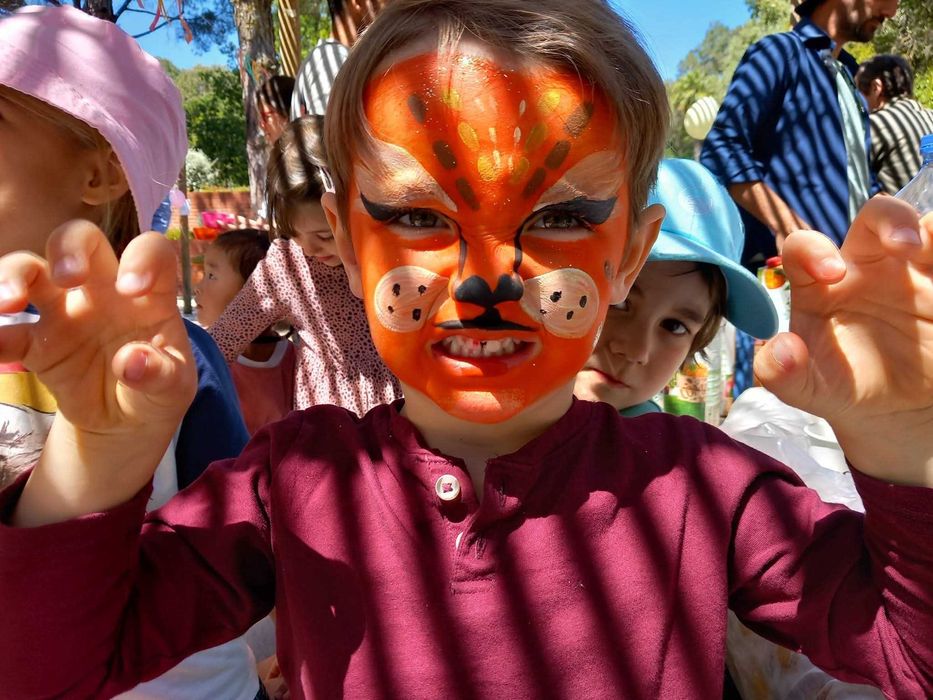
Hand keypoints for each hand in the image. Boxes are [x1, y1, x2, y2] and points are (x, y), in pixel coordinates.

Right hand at [0, 220, 195, 523]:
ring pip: (32, 269)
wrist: (124, 422)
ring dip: (14, 275)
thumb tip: (133, 362)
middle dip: (69, 247)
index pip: (151, 251)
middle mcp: (103, 291)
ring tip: (9, 302)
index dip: (142, 257)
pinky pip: (8, 332)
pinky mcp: (36, 342)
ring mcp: (65, 311)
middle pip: (81, 240)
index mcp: (148, 295)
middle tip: (67, 278)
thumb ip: (161, 374)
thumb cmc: (157, 388)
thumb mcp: (173, 388)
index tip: (132, 288)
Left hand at [755, 197, 932, 485]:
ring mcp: (910, 270)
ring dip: (928, 228)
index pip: (805, 247)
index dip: (811, 249)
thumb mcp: (808, 389)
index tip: (830, 273)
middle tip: (903, 246)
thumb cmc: (843, 387)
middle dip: (891, 219)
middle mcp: (865, 266)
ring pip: (924, 228)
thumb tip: (779, 350)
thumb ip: (780, 373)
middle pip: (877, 217)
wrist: (895, 409)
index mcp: (819, 284)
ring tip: (927, 247)